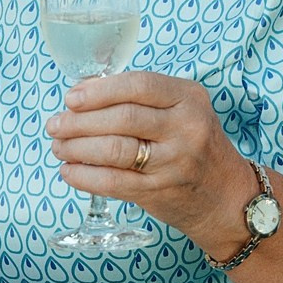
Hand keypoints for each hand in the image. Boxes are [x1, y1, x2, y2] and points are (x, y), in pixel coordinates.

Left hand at [46, 71, 259, 254]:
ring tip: (58, 146)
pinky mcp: (160, 191)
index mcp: (189, 98)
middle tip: (55, 124)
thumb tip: (83, 93)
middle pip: (122, 118)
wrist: (227, 197)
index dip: (99, 90)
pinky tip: (68, 170)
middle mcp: (185, 128)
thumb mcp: (183, 110)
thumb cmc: (195, 146)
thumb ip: (141, 98)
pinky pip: (113, 182)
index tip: (71, 97)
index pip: (138, 85)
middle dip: (79, 121)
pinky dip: (84, 176)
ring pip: (115, 150)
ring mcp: (174, 162)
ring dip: (77, 147)